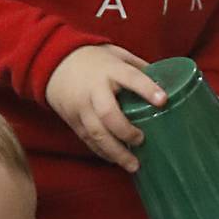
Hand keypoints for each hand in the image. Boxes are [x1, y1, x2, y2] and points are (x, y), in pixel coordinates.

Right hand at [45, 44, 165, 171]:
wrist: (52, 63)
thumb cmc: (92, 58)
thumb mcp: (116, 53)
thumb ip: (137, 67)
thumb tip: (165, 82)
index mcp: (109, 70)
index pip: (131, 78)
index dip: (147, 89)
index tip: (163, 100)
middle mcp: (94, 90)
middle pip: (108, 114)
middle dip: (126, 131)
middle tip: (141, 140)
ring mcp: (81, 107)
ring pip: (97, 133)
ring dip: (116, 152)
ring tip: (134, 165)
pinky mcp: (73, 120)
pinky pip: (89, 140)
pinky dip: (103, 152)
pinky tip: (117, 160)